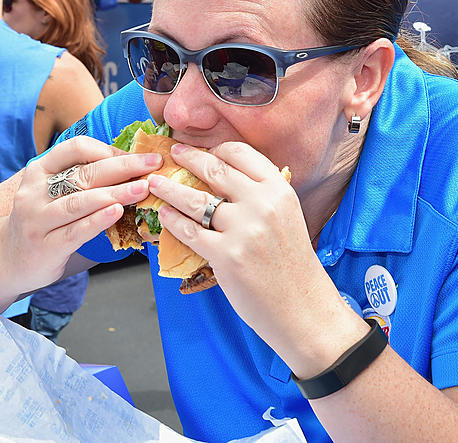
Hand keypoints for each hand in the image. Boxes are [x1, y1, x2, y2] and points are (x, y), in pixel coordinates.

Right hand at [0, 135, 162, 294]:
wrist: (7, 259)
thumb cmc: (42, 219)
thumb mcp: (54, 191)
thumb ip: (82, 177)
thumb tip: (130, 163)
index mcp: (40, 170)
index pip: (76, 148)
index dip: (110, 149)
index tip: (139, 155)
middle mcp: (35, 191)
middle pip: (85, 174)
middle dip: (124, 167)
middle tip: (152, 164)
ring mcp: (37, 219)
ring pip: (81, 201)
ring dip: (116, 192)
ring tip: (143, 188)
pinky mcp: (45, 246)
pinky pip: (75, 230)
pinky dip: (98, 219)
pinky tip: (117, 211)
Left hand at [149, 142, 353, 354]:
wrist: (302, 308)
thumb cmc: (293, 265)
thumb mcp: (287, 217)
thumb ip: (262, 196)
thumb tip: (226, 178)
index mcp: (279, 190)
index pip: (241, 154)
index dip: (216, 149)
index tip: (202, 150)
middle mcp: (262, 204)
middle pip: (214, 170)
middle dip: (188, 158)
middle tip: (173, 153)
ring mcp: (243, 230)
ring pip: (194, 199)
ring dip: (169, 189)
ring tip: (155, 183)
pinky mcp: (226, 256)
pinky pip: (189, 231)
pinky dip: (172, 221)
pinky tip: (165, 216)